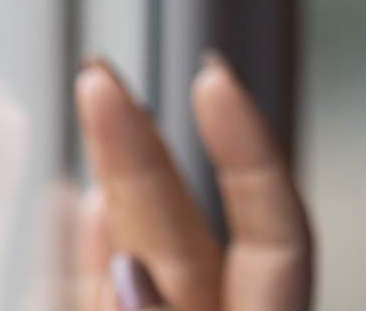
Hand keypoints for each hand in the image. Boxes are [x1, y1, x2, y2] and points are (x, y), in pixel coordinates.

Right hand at [73, 54, 312, 310]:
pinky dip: (89, 255)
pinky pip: (91, 303)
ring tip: (98, 105)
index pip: (278, 234)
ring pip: (143, 261)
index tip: (214, 82)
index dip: (250, 154)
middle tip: (105, 78)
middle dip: (146, 149)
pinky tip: (87, 206)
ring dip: (117, 181)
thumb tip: (128, 273)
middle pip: (190, 233)